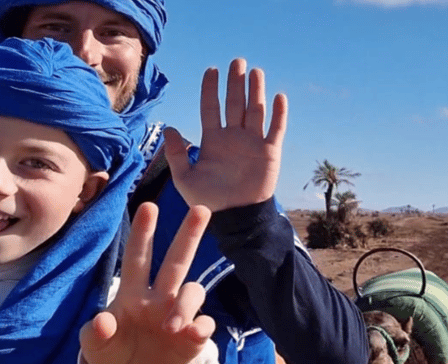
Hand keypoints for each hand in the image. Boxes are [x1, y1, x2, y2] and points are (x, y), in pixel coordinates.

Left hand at [79, 202, 214, 363]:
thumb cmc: (111, 352)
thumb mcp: (94, 347)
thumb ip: (94, 334)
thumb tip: (102, 320)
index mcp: (133, 293)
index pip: (138, 257)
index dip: (142, 233)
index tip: (149, 207)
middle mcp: (160, 297)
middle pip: (177, 259)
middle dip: (189, 234)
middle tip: (201, 209)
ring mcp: (179, 314)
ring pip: (193, 291)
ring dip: (185, 304)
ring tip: (171, 328)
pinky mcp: (193, 337)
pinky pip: (205, 323)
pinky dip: (202, 326)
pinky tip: (193, 333)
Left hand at [164, 58, 287, 211]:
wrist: (233, 218)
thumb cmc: (207, 201)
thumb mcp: (185, 179)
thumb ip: (176, 154)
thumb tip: (169, 128)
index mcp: (213, 140)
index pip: (211, 108)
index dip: (211, 89)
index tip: (211, 70)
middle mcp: (233, 137)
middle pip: (235, 103)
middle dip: (236, 82)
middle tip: (237, 61)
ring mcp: (252, 144)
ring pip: (255, 111)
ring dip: (256, 92)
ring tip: (255, 72)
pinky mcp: (269, 153)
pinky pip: (275, 130)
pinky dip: (278, 114)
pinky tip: (278, 97)